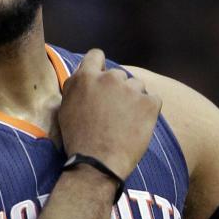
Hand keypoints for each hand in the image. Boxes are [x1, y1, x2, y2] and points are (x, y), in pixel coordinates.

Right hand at [58, 49, 160, 180]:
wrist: (98, 163)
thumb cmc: (78, 139)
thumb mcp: (65, 108)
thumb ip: (75, 86)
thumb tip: (83, 74)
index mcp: (85, 77)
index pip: (96, 55)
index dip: (99, 66)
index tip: (101, 80)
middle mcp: (109, 78)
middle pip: (118, 75)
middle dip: (117, 89)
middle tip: (112, 112)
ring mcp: (131, 90)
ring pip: (137, 87)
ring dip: (133, 100)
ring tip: (124, 123)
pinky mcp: (150, 103)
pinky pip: (153, 100)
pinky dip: (148, 112)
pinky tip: (137, 127)